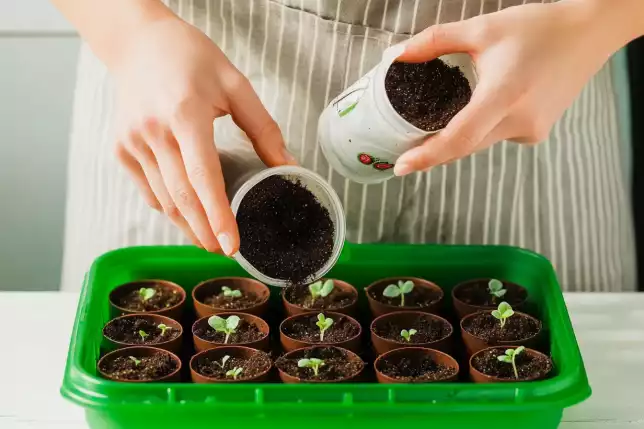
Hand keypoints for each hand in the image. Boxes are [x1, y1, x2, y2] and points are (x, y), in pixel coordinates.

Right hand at [113, 17, 294, 253]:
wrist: (138, 43)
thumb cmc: (190, 58)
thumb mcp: (235, 84)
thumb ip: (263, 127)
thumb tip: (287, 165)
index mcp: (185, 114)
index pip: (203, 177)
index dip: (218, 215)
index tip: (231, 245)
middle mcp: (154, 132)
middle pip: (182, 198)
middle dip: (204, 232)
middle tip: (225, 251)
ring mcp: (133, 143)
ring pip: (163, 200)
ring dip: (188, 225)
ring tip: (210, 239)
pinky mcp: (122, 149)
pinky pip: (149, 190)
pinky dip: (169, 208)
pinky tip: (187, 218)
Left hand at [393, 0, 628, 175]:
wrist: (589, 33)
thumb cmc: (539, 28)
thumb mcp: (482, 28)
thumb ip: (434, 41)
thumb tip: (397, 55)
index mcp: (503, 95)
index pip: (459, 138)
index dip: (428, 156)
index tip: (402, 166)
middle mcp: (519, 121)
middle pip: (464, 147)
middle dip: (434, 150)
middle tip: (407, 149)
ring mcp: (531, 131)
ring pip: (480, 144)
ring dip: (457, 138)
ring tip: (436, 124)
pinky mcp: (536, 133)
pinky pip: (497, 138)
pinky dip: (482, 128)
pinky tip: (483, 107)